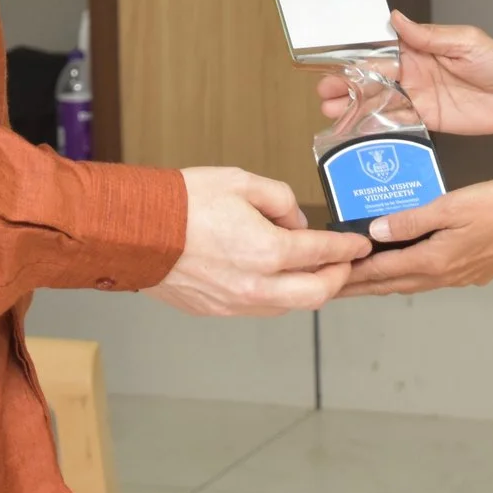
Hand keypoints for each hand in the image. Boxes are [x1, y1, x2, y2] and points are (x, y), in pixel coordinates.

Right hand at [146, 167, 371, 314]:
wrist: (135, 230)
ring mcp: (235, 303)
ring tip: (313, 269)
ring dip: (308, 289)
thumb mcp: (241, 182)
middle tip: (345, 262)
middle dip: (338, 277)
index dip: (346, 248)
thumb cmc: (182, 203)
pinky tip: (277, 277)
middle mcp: (255, 285)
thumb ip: (280, 199)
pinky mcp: (217, 310)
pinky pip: (260, 307)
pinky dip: (278, 294)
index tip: (358, 244)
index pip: (322, 253)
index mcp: (267, 251)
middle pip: (316, 293)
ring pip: (289, 306)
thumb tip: (296, 220)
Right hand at [319, 11, 492, 137]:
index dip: (357, 54)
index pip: (382, 49)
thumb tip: (397, 18)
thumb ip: (429, 36)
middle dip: (347, 83)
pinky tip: (356, 128)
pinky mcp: (427, 119)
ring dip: (354, 105)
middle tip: (324, 91)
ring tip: (330, 111)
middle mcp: (415, 71)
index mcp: (421, 48)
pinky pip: (397, 121)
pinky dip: (375, 125)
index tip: (334, 58)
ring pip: (379, 100)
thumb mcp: (466, 42)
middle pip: (373, 76)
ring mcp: (419, 96)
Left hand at [337, 179, 492, 296]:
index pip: (380, 270)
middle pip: (390, 284)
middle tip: (329, 287)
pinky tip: (400, 266)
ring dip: (380, 282)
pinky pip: (426, 277)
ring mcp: (457, 276)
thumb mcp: (452, 205)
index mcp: (433, 260)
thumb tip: (375, 231)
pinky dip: (404, 274)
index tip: (326, 276)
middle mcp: (441, 275)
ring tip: (357, 280)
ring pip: (408, 282)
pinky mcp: (469, 272)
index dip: (352, 273)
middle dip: (358, 286)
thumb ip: (412, 219)